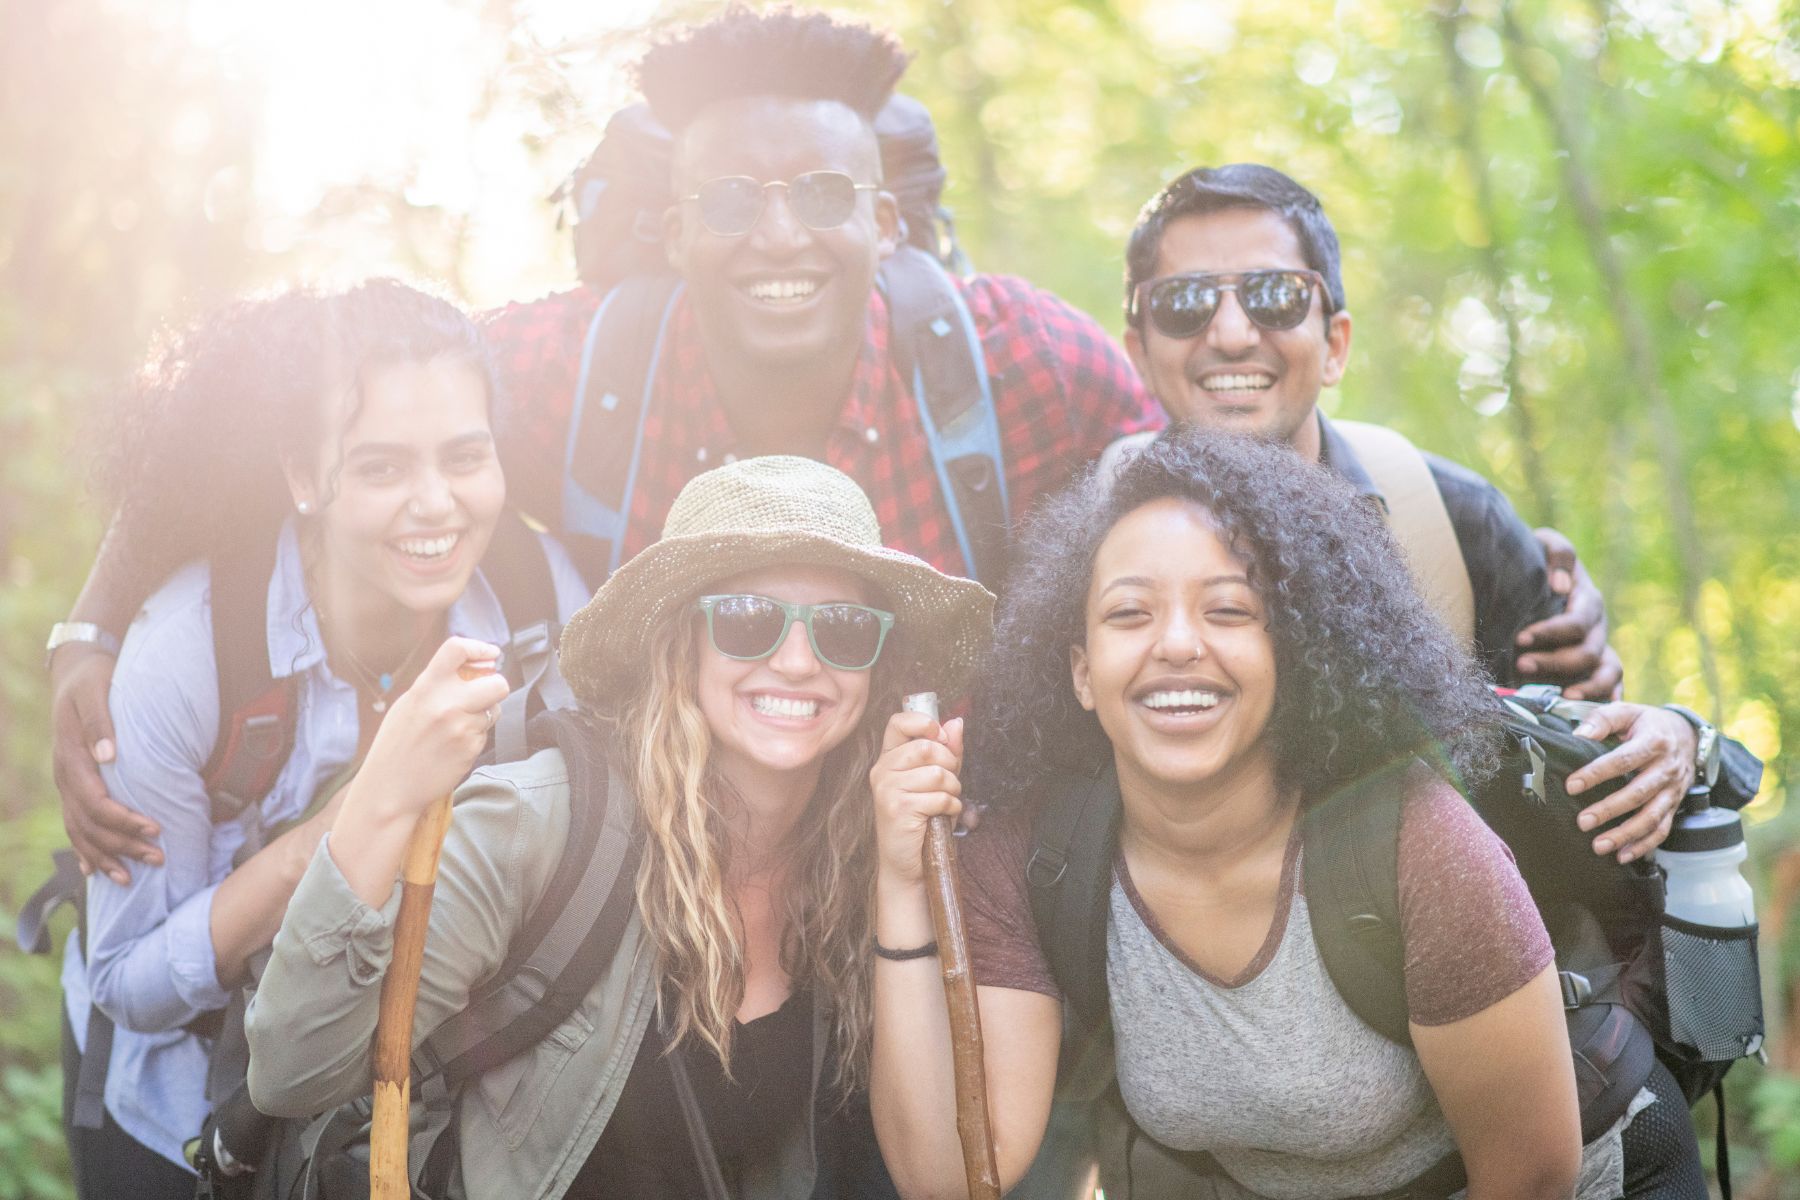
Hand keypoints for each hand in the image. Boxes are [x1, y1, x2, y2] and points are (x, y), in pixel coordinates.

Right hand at [51, 643, 160, 884]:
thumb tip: (109, 755)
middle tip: (159, 859)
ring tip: (129, 879)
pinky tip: (94, 870)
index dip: (124, 820)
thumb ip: (101, 723)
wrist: (74, 672)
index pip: (96, 801)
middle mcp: (65, 776)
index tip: (156, 828)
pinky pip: (74, 824)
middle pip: (90, 824)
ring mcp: (66, 784)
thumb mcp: (96, 692)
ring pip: (80, 831)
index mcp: (72, 758)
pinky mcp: (73, 786)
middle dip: (123, 845)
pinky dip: (84, 850)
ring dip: (104, 856)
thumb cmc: (93, 680)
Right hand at [341, 638, 509, 827]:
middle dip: (496, 687)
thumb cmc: (397, 745)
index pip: (457, 649)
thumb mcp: (408, 705)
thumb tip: (472, 668)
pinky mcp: (471, 749)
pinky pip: (486, 734)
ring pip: (494, 711)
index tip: (489, 653)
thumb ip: (437, 685)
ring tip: (455, 729)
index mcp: (426, 688)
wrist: (390, 787)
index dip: (479, 647)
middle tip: (484, 694)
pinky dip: (474, 738)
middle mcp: (446, 704)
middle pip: (497, 683)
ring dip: (482, 716)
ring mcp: (462, 728)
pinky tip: (452, 747)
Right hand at [870, 711, 964, 885]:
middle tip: (949, 783)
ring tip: (945, 802)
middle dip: (950, 764)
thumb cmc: (922, 820)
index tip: (940, 736)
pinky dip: (951, 807)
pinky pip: (940, 797)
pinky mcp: (898, 809)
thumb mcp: (936, 781)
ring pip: (938, 774)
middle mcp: (882, 770)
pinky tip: (942, 817)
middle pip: (927, 747)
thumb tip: (956, 722)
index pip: (898, 722)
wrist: (906, 864)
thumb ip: (947, 751)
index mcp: (888, 759)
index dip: (924, 723)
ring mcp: (887, 789)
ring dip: (954, 790)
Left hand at [1516, 528, 1620, 698]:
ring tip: (1558, 698)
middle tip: (1520, 665)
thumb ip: (1557, 553)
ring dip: (1581, 687)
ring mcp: (1601, 648)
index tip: (1519, 638)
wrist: (1537, 579)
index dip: (1551, 631)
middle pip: (1587, 652)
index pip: (1577, 621)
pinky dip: (1604, 700)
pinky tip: (1590, 714)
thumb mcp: (1545, 544)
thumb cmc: (1538, 560)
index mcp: (1587, 600)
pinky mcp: (1598, 667)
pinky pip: (1612, 687)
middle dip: (1554, 662)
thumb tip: (1560, 584)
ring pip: (1605, 673)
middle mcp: (1598, 627)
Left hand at [1566, 703, 1695, 861]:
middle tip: (1582, 822)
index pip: (1623, 760)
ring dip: (1625, 834)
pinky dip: (1644, 845)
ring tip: (1599, 845)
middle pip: (1638, 793)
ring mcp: (1673, 790)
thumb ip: (1603, 719)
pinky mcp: (1674, 805)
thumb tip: (1579, 734)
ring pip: (1652, 816)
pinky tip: (1623, 856)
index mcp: (1654, 742)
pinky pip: (1662, 829)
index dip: (1597, 773)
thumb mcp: (1628, 711)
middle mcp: (1667, 769)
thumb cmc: (1648, 723)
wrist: (1688, 734)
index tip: (1572, 786)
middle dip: (1609, 810)